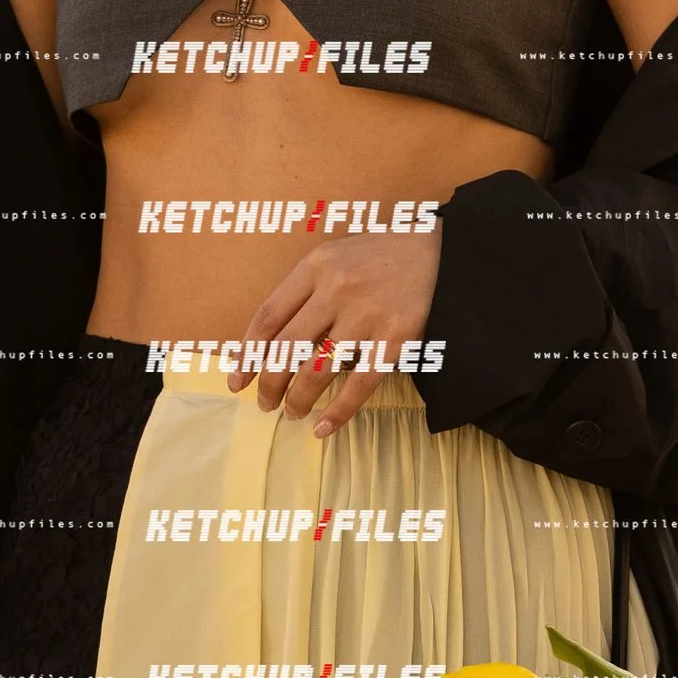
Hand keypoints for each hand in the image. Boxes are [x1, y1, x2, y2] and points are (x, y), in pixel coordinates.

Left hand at [238, 226, 439, 437]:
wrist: (440, 250)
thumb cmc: (379, 258)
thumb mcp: (334, 258)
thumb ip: (304, 292)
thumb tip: (270, 345)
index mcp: (314, 266)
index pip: (268, 317)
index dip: (247, 355)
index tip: (237, 381)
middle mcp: (336, 288)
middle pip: (287, 348)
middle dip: (269, 384)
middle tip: (265, 404)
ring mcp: (366, 314)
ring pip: (317, 369)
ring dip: (298, 399)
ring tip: (292, 413)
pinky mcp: (396, 337)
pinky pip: (360, 384)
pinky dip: (338, 411)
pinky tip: (323, 427)